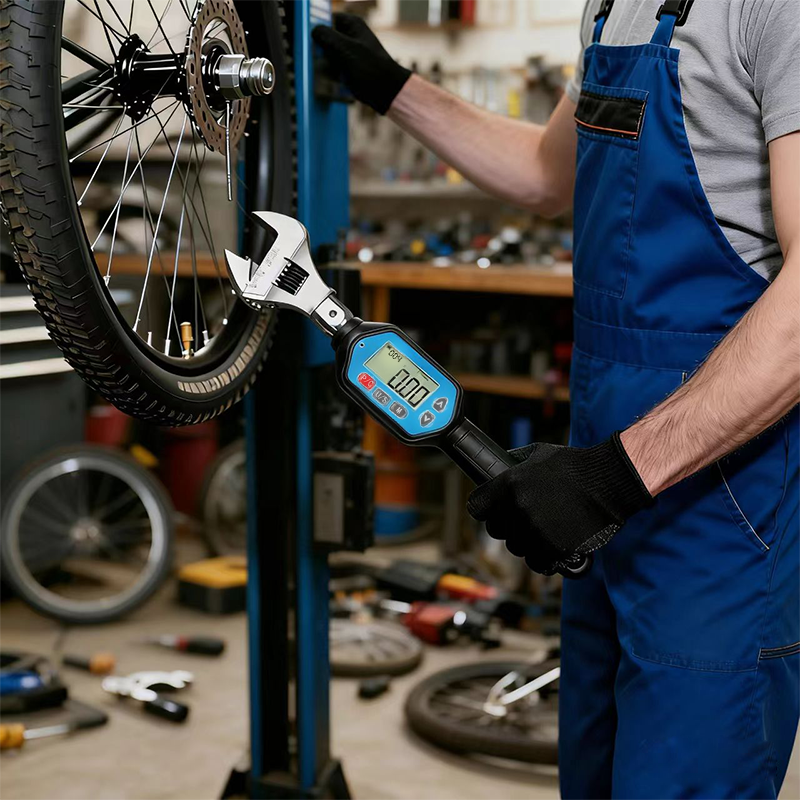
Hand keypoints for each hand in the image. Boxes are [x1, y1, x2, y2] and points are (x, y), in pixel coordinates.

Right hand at [312, 13, 410, 114]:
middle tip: (316, 59)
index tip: (310, 40)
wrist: (386, 92)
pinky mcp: (349, 69)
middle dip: (319, 49)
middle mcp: (350, 36)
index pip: (328, 19)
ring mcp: (349, 54)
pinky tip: (331, 80)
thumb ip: (327, 36)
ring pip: (328, 55)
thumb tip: (314, 31)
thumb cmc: (371, 67)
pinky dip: (329, 74)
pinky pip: (333, 69)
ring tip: (326, 71)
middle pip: (326, 38)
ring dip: (323, 64)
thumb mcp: (345, 48)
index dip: (318, 28)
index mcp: (352, 25)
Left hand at [466, 432, 652, 574]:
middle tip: (523, 519)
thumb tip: (498, 469)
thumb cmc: (574, 466)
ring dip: (525, 541)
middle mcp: (518, 510)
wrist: (608, 482)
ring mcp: (535, 532)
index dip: (485, 508)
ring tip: (543, 528)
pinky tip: (551, 545)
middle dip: (506, 525)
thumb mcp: (538, 454)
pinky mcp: (554, 549)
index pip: (477, 507)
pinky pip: (537, 563)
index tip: (492, 510)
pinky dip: (543, 558)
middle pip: (496, 530)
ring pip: (516, 547)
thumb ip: (514, 465)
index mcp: (509, 485)